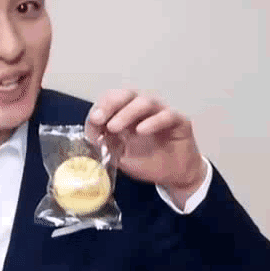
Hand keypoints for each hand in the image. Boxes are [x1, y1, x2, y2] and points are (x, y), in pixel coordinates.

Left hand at [84, 89, 206, 192]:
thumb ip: (106, 145)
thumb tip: (90, 136)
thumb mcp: (119, 156)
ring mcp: (161, 113)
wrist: (173, 175)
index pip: (112, 100)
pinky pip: (167, 115)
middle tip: (98, 119)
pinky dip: (153, 121)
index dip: (100, 108)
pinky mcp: (179, 121)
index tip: (92, 122)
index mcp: (126, 115)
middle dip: (110, 104)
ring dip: (127, 113)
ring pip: (145, 102)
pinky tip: (141, 130)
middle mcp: (143, 110)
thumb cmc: (146, 162)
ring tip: (114, 127)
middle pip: (127, 95)